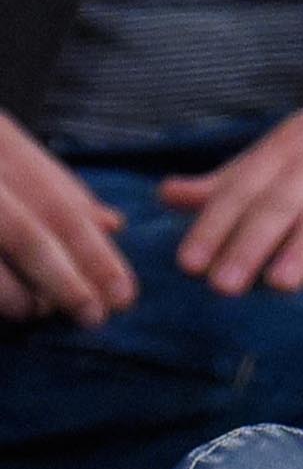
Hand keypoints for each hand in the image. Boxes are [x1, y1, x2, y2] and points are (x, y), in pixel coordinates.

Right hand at [0, 113, 133, 325]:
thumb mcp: (6, 152)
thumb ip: (52, 186)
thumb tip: (112, 223)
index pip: (56, 204)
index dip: (94, 253)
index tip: (124, 294)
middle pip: (23, 232)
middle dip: (64, 281)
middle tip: (93, 316)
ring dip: (15, 294)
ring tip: (34, 311)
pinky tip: (2, 308)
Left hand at [161, 78, 302, 294]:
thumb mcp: (279, 151)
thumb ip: (229, 181)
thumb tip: (166, 196)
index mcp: (284, 153)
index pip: (243, 191)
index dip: (215, 227)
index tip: (189, 264)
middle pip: (282, 204)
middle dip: (251, 244)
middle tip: (223, 286)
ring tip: (281, 284)